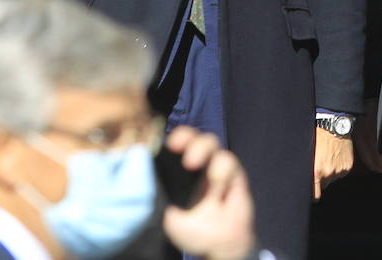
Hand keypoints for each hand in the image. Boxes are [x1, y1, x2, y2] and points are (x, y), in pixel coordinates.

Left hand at [161, 126, 256, 259]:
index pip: (175, 146)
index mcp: (179, 172)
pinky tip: (217, 181)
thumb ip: (161, 196)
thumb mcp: (168, 215)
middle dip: (188, 138)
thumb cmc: (192, 229)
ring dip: (203, 147)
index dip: (171, 140)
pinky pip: (230, 161)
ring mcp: (216, 168)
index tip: (168, 143)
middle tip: (180, 148)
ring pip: (211, 143)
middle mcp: (198, 166)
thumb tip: (146, 178)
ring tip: (193, 162)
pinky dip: (223, 167)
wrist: (219, 244)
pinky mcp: (235, 174)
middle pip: (194, 138)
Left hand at [314, 126, 353, 199]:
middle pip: (324, 186)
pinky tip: (335, 156)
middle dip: (320, 180)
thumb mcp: (307, 154)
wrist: (333, 125)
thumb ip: (307, 170)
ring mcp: (339, 170)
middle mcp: (328, 173)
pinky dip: (338, 166)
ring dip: (330, 172)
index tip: (311, 193)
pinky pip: (341, 172)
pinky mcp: (347, 166)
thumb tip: (303, 182)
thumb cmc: (316, 137)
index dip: (312, 195)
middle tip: (318, 166)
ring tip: (327, 157)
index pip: (315, 195)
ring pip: (332, 178)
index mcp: (316, 172)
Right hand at [352, 99, 381, 177]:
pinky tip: (378, 157)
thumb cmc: (373, 109)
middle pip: (373, 165)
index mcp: (373, 142)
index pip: (381, 162)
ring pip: (367, 161)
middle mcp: (364, 145)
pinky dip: (371, 160)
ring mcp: (358, 142)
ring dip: (378, 166)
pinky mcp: (355, 139)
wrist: (355, 102)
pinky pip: (363, 154)